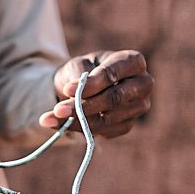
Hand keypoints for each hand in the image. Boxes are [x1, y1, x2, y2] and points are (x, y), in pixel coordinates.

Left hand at [39, 50, 153, 138]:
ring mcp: (138, 107)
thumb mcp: (78, 65)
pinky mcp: (127, 125)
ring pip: (108, 119)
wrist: (84, 87)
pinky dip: (80, 130)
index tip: (67, 90)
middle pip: (115, 99)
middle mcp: (143, 84)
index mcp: (133, 62)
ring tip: (51, 119)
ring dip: (78, 121)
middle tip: (58, 110)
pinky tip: (60, 125)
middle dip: (84, 106)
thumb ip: (79, 75)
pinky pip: (105, 131)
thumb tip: (75, 94)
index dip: (90, 84)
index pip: (113, 74)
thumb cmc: (84, 70)